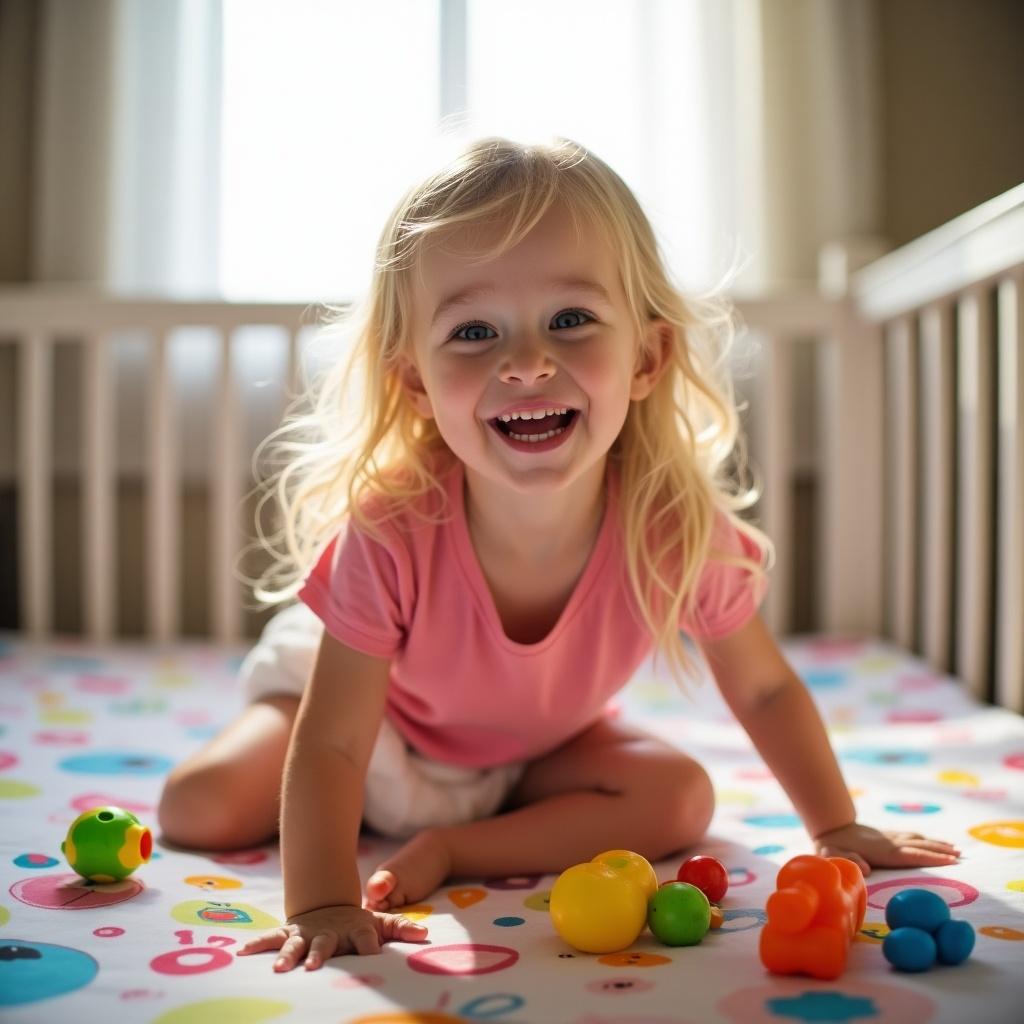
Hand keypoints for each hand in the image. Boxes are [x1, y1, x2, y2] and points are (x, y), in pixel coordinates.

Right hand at [236, 904, 427, 970]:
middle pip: (325, 943)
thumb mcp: (381, 923)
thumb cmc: (357, 923)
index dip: (371, 946)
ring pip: (295, 944)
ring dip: (287, 956)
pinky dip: (257, 945)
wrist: (329, 904)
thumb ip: (402, 927)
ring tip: (277, 970)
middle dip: (319, 955)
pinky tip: (242, 953)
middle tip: (312, 968)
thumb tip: (425, 934)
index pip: (366, 938)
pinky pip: (271, 939)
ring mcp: (307, 933)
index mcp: (355, 929)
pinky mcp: (290, 934)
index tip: (374, 954)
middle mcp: (329, 932)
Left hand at [814, 821, 960, 874]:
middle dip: (940, 851)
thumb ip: (847, 860)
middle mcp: (890, 842)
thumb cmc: (831, 845)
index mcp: (882, 851)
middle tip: (961, 857)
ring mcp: (890, 837)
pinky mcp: (888, 835)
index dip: (930, 858)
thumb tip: (864, 869)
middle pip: (920, 846)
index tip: (950, 861)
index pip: (911, 855)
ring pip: (918, 839)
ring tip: (956, 850)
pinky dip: (926, 839)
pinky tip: (934, 842)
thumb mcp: (833, 854)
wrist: (830, 825)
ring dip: (936, 844)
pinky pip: (911, 836)